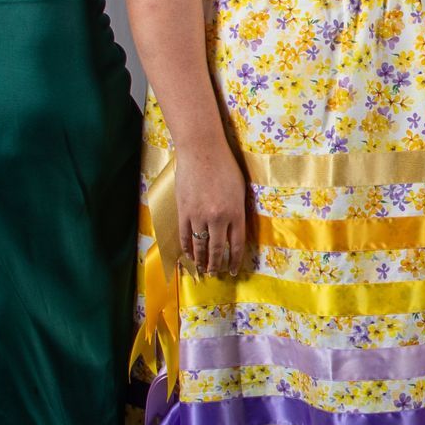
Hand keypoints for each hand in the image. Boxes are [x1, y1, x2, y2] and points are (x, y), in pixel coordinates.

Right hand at [167, 134, 248, 276]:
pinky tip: (189, 255)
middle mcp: (218, 218)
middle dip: (217, 264)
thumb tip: (235, 229)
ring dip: (202, 260)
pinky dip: (187, 248)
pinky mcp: (183, 211)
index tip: (233, 270)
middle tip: (216, 273)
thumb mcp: (240, 190)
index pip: (236, 245)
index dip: (235, 260)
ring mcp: (199, 215)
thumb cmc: (225, 166)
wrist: (202, 151)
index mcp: (236, 213)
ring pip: (200, 245)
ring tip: (203, 269)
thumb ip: (238, 211)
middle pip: (218, 249)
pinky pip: (185, 235)